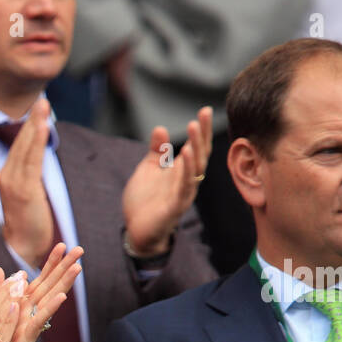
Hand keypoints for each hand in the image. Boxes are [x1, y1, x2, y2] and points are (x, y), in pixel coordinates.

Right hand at [0, 98, 54, 266]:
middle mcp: (6, 176)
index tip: (38, 109)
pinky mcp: (24, 191)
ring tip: (44, 106)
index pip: (20, 146)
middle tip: (43, 100)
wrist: (22, 247)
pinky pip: (32, 161)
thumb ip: (31, 177)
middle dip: (32, 120)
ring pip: (26, 148)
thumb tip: (40, 160)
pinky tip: (42, 127)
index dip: (29, 127)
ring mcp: (14, 183)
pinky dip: (36, 142)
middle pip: (21, 143)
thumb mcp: (28, 195)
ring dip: (36, 125)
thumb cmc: (28, 224)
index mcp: (6, 176)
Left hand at [0, 242, 82, 341]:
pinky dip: (50, 309)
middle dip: (64, 267)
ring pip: (49, 301)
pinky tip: (62, 297)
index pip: (39, 280)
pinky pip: (39, 322)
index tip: (61, 244)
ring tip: (78, 268)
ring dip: (64, 284)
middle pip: (50, 286)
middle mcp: (30, 315)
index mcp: (22, 308)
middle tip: (80, 249)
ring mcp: (30, 327)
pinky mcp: (26, 339)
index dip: (50, 263)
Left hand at [121, 106, 211, 256]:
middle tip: (202, 115)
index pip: (196, 146)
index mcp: (181, 170)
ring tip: (194, 128)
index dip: (202, 130)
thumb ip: (156, 151)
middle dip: (202, 134)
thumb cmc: (145, 200)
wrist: (137, 230)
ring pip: (195, 169)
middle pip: (200, 154)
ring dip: (196, 148)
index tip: (205, 110)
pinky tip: (186, 155)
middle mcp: (187, 180)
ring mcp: (183, 193)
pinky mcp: (176, 206)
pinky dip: (187, 170)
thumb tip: (160, 128)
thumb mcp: (148, 170)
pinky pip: (185, 187)